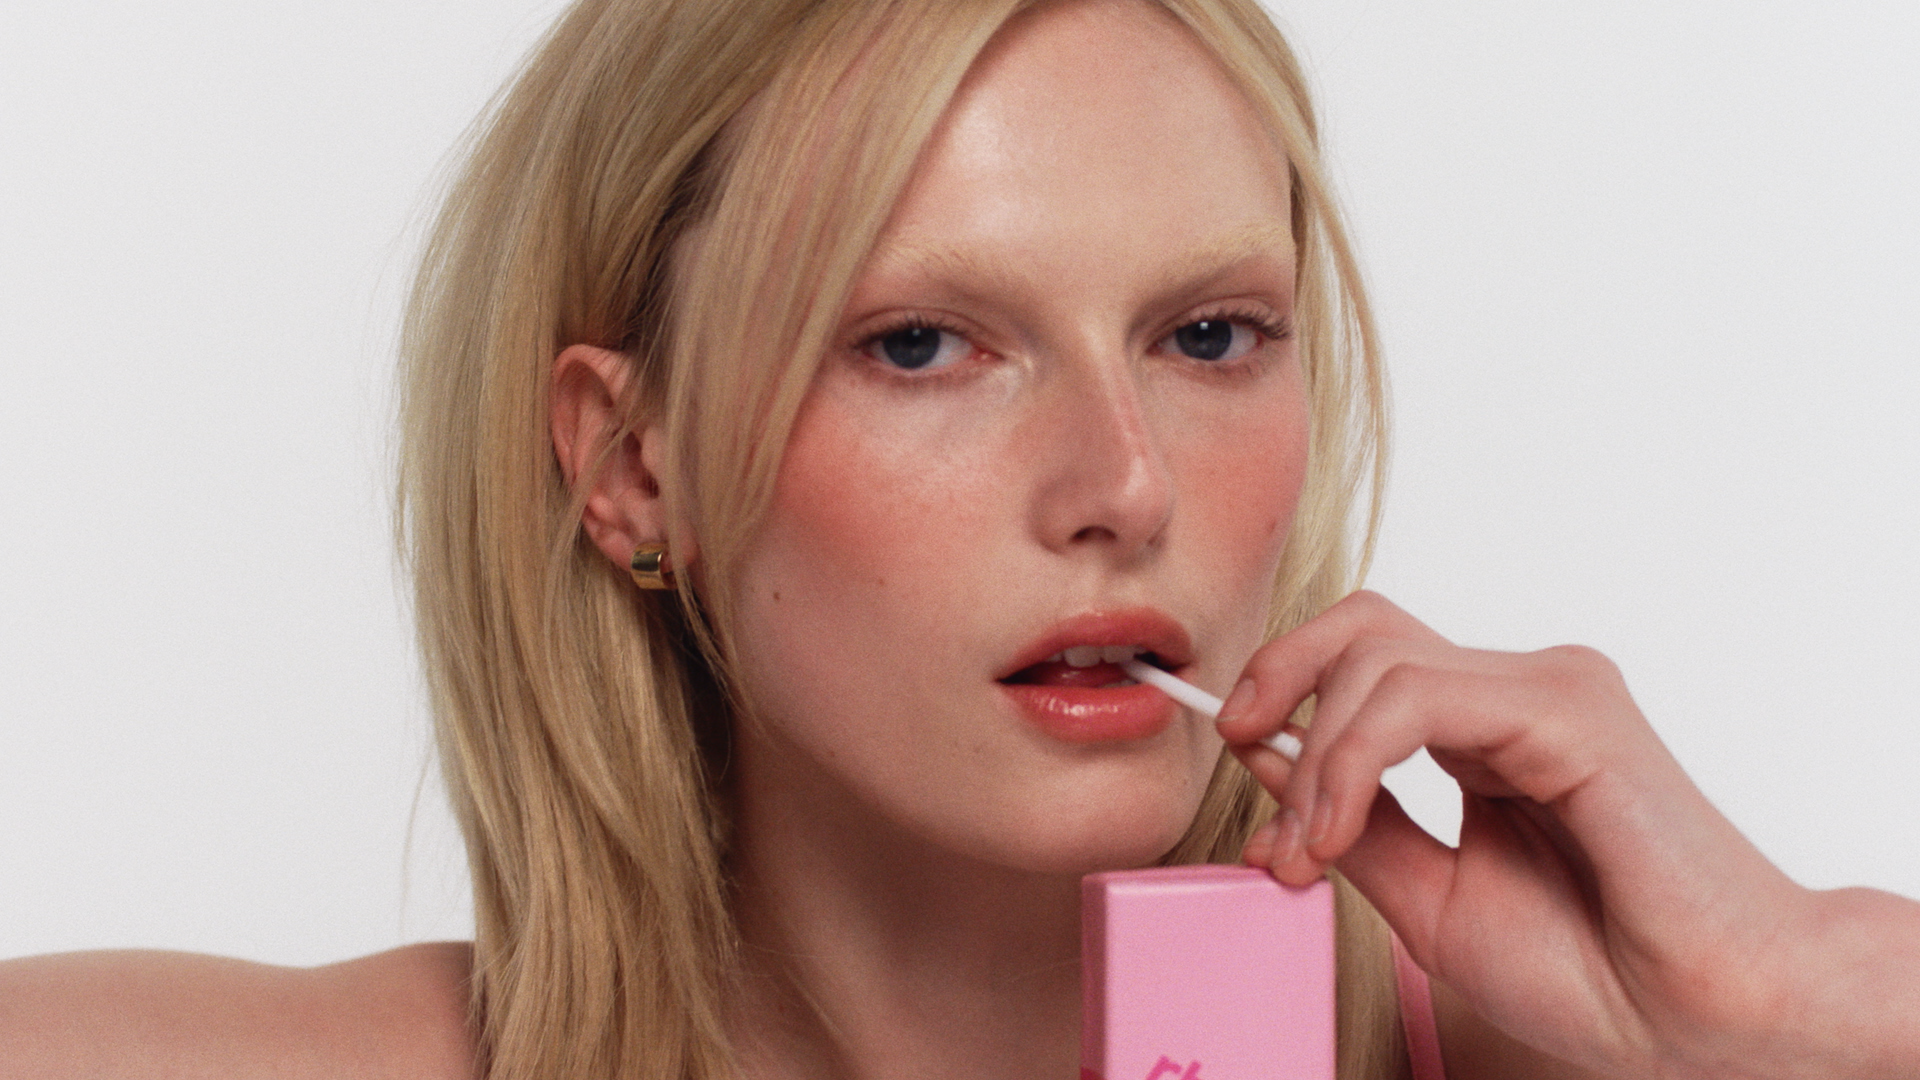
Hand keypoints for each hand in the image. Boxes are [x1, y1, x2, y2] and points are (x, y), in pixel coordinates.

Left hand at [1217, 591, 1913, 1078]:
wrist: (1698, 1019)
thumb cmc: (1593, 972)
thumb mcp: (1430, 899)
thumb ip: (1353, 825)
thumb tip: (1263, 761)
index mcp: (1486, 733)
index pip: (1364, 659)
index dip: (1282, 691)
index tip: (1235, 755)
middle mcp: (1516, 695)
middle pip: (1363, 625)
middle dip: (1277, 677)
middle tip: (1238, 750)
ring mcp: (1546, 689)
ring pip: (1376, 658)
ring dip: (1314, 755)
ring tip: (1310, 848)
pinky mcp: (1567, 705)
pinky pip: (1416, 696)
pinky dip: (1351, 758)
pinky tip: (1339, 826)